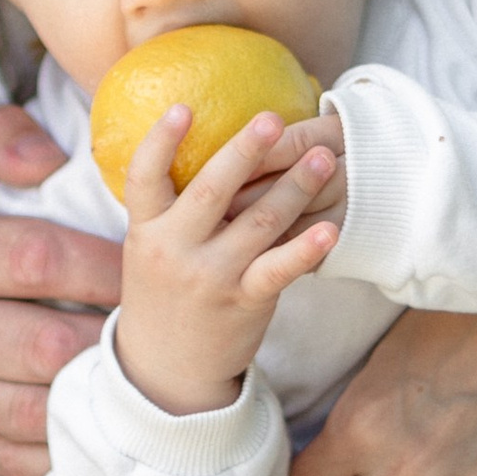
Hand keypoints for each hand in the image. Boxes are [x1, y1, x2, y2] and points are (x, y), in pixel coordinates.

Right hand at [0, 111, 120, 475]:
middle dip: (115, 337)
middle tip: (160, 326)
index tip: (150, 264)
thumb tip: (47, 160)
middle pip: (48, 344)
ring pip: (40, 406)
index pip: (39, 259)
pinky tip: (100, 411)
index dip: (106, 266)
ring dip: (98, 392)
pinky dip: (71, 439)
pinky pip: (24, 456)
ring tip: (138, 368)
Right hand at [114, 109, 341, 416]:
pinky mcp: (244, 301)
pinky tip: (332, 228)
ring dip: (295, 186)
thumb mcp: (149, 249)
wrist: (166, 368)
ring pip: (258, 222)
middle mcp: (173, 250)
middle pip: (210, 191)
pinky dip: (307, 249)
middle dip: (245, 151)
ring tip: (322, 158)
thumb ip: (171, 209)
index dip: (160, 140)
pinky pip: (279, 269)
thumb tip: (209, 150)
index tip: (183, 107)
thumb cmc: (164, 294)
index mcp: (145, 230)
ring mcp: (210, 276)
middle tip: (274, 118)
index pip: (144, 177)